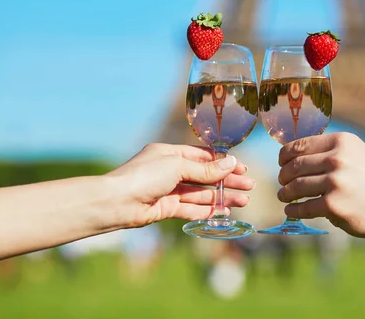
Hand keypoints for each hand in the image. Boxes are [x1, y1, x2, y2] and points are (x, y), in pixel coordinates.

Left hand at [105, 143, 253, 226]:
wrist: (116, 202)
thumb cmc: (144, 176)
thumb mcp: (178, 166)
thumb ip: (205, 169)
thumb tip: (231, 163)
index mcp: (170, 153)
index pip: (202, 157)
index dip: (223, 163)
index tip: (242, 168)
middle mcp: (169, 171)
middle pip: (205, 176)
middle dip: (227, 181)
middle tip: (249, 186)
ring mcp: (168, 190)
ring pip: (201, 194)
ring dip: (222, 197)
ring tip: (243, 201)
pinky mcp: (166, 208)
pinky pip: (191, 209)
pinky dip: (208, 211)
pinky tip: (224, 212)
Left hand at [277, 133, 364, 241]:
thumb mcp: (358, 155)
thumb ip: (330, 152)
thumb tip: (294, 156)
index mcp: (342, 141)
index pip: (299, 145)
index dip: (284, 156)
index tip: (282, 164)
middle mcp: (338, 158)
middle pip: (294, 165)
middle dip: (284, 176)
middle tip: (282, 184)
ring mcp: (336, 182)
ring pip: (295, 186)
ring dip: (285, 193)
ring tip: (284, 197)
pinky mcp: (334, 205)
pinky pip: (303, 207)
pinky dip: (294, 210)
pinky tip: (292, 210)